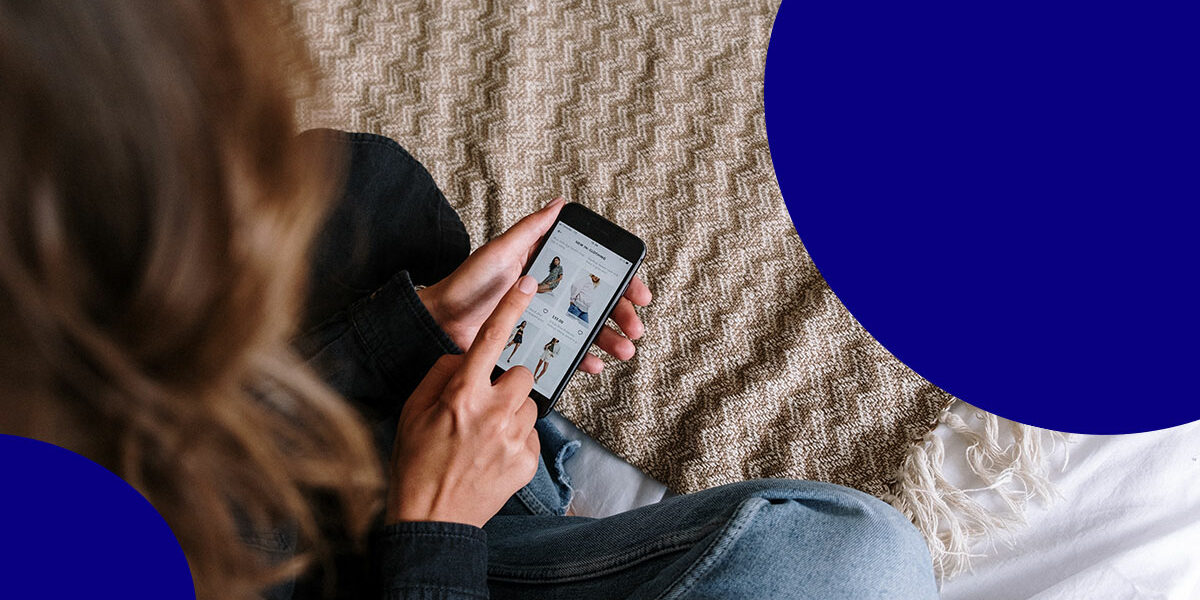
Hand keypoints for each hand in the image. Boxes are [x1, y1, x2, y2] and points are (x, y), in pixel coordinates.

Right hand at [386, 275, 540, 526]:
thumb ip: (441, 376)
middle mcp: (493, 413)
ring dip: (513, 413)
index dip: (511, 308)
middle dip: (508, 383)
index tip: (529, 286)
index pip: (491, 340)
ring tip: (485, 437)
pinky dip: (516, 441)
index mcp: (462, 395)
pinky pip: (531, 435)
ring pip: (530, 404)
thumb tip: (465, 359)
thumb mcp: (413, 411)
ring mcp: (514, 439)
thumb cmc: (416, 464)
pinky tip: (492, 457)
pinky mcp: (528, 462)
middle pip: (522, 374)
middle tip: (485, 405)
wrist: (432, 521)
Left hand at [417, 198, 652, 372]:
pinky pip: (566, 352)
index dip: (622, 281)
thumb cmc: (467, 283)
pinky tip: (594, 364)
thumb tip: (559, 203)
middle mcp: (551, 292)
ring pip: (587, 329)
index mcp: (548, 266)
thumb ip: (531, 229)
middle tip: (635, 328)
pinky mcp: (536, 343)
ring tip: (623, 350)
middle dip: (622, 315)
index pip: (594, 271)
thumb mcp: (500, 251)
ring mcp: (545, 319)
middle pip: (598, 302)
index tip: (639, 292)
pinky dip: (584, 358)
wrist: (441, 322)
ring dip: (609, 339)